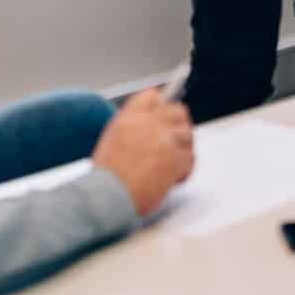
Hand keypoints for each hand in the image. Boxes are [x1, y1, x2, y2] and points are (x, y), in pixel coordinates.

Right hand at [91, 89, 195, 215]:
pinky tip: (172, 181)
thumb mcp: (113, 142)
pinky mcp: (172, 158)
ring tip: (171, 169)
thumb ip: (133, 128)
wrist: (104, 197)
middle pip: (178, 112)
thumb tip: (156, 124)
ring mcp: (161, 139)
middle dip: (180, 128)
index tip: (166, 120)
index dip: (162, 107)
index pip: (152, 96)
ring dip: (182, 152)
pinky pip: (189, 158)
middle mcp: (145, 123)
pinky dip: (184, 171)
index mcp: (127, 118)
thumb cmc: (106, 179)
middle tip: (176, 146)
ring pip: (187, 136)